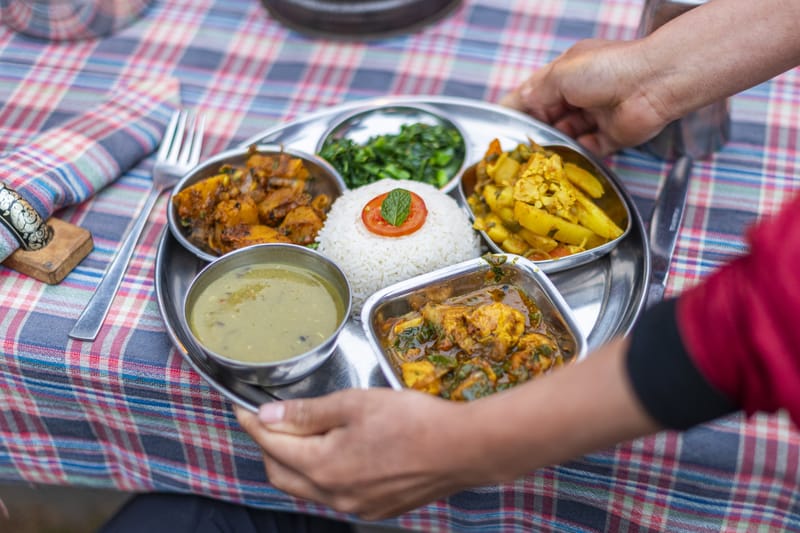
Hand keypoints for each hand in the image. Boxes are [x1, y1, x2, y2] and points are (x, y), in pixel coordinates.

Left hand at [235, 388, 482, 519]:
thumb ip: (307, 413)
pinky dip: (321, 477)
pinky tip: (334, 456)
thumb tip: (268, 416)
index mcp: (323, 466)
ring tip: (299, 436)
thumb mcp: (355, 404)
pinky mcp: (373, 511)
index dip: (254, 424)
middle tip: (268, 421)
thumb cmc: (411, 420)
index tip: (242, 409)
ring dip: (294, 464)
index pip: (272, 444)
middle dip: (268, 447)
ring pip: (306, 489)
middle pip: (281, 473)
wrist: (462, 449)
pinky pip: (332, 497)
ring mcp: (354, 509)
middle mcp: (333, 496)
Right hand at [500, 39, 671, 156]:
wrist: (654, 84)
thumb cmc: (611, 68)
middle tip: (518, 148)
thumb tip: (520, 105)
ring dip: (555, 144)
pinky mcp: (612, 136)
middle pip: (550, 117)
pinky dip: (577, 156)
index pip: (535, 92)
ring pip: (567, 135)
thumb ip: (536, 92)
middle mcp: (582, 93)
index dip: (517, 109)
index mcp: (568, 72)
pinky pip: (589, 150)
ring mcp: (597, 115)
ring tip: (538, 157)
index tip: (501, 126)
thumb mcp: (561, 74)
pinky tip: (564, 161)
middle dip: (536, 131)